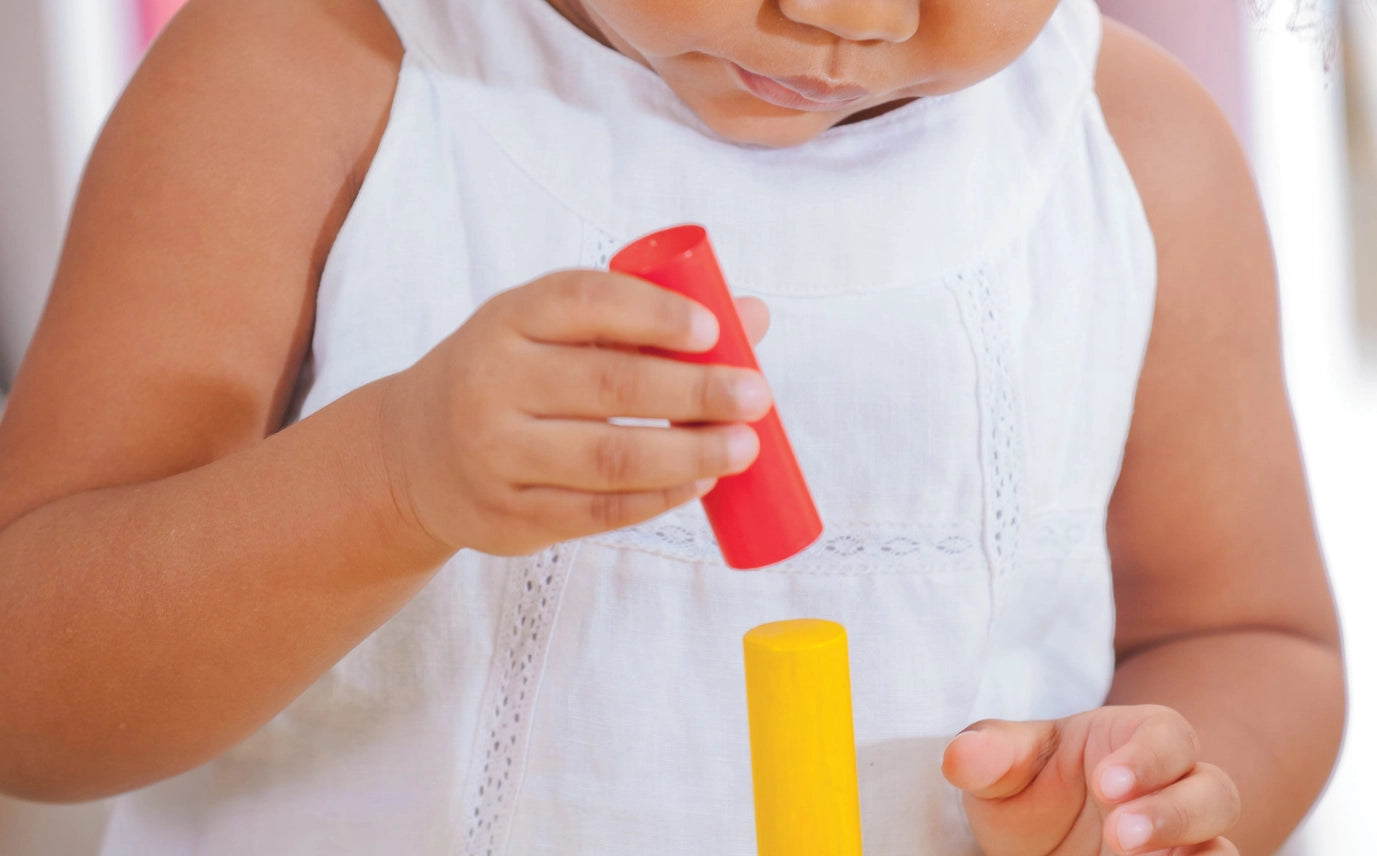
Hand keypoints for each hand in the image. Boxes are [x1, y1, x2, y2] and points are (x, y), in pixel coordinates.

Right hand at [379, 269, 772, 555]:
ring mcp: (495, 455)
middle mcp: (491, 383)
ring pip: (610, 457)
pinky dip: (658, 498)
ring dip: (689, 453)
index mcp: (507, 319)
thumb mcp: (552, 331)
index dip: (654, 315)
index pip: (584, 303)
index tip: (713, 330)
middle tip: (755, 396)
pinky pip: (598, 512)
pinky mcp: (509, 516)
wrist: (415, 453)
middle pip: (609, 386)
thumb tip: (753, 316)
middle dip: (694, 392)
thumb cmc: (511, 377)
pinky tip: (698, 483)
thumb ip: (643, 321)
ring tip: (742, 447)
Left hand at [942, 705, 1240, 855]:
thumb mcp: (1002, 769)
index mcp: (1138, 741)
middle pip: (1212, 791)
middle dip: (1173, 813)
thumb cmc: (1030, 787)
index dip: (1147, 758)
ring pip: (1220, 845)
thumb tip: (960, 756)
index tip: (1107, 782)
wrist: (1042, 843)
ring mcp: (1187, 841)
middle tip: (1121, 835)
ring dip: (1191, 855)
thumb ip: (990, 755)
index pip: (1166, 735)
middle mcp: (1176, 789)